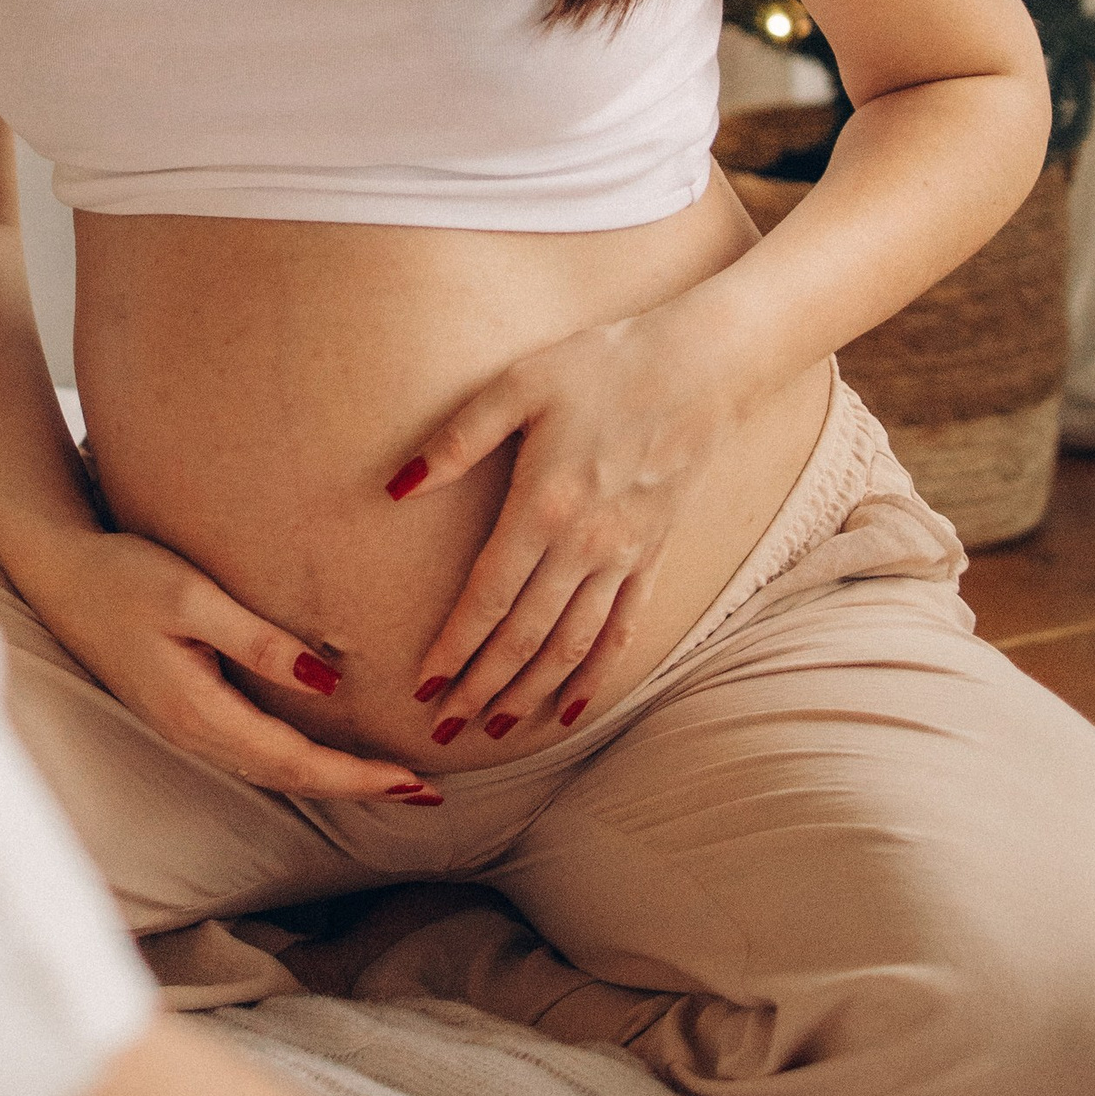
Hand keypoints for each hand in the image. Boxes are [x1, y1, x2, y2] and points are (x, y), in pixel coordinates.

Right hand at [12, 522, 443, 807]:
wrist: (57, 573)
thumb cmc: (124, 574)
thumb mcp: (192, 596)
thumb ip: (257, 640)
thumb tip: (327, 681)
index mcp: (200, 712)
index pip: (297, 760)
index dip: (358, 777)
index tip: (412, 783)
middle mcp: (195, 732)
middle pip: (291, 778)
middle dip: (358, 788)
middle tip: (424, 795)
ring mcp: (187, 727)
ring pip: (273, 770)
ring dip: (333, 779)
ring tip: (389, 782)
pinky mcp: (184, 710)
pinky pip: (255, 752)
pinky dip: (301, 760)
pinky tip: (325, 752)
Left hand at [390, 309, 733, 741]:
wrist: (697, 365)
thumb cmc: (600, 366)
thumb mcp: (517, 385)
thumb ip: (457, 439)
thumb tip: (397, 487)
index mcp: (543, 506)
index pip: (489, 597)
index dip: (454, 647)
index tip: (423, 686)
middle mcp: (585, 545)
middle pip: (524, 636)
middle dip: (480, 687)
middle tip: (442, 729)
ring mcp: (624, 557)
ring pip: (571, 645)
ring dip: (530, 693)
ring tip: (494, 730)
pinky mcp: (653, 557)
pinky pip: (622, 630)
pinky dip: (596, 675)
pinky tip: (571, 706)